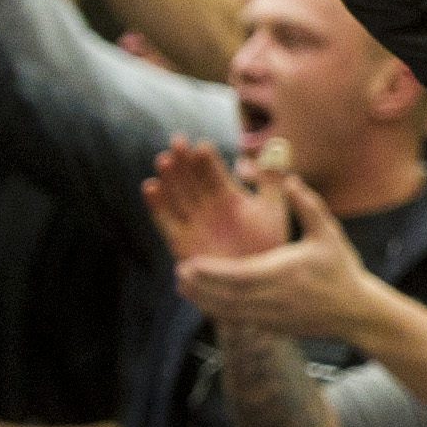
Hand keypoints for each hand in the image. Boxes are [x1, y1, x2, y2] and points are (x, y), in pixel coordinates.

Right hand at [141, 137, 288, 265]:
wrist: (258, 283)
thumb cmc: (268, 246)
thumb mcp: (273, 209)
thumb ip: (271, 181)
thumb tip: (276, 148)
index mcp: (228, 196)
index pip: (212, 171)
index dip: (206, 159)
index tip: (202, 146)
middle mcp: (207, 206)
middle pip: (190, 178)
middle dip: (183, 161)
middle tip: (177, 143)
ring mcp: (192, 222)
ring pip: (176, 195)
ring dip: (169, 178)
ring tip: (164, 160)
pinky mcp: (180, 241)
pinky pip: (165, 221)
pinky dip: (157, 206)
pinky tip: (150, 187)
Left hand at [173, 168, 386, 337]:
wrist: (355, 311)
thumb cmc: (341, 269)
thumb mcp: (328, 233)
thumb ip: (308, 206)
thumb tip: (290, 179)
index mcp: (284, 273)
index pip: (239, 275)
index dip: (212, 272)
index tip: (190, 263)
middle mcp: (275, 297)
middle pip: (228, 295)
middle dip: (201, 286)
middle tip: (178, 273)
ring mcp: (273, 315)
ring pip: (230, 310)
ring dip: (204, 300)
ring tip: (182, 287)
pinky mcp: (273, 326)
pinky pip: (239, 320)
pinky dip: (218, 311)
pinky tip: (203, 301)